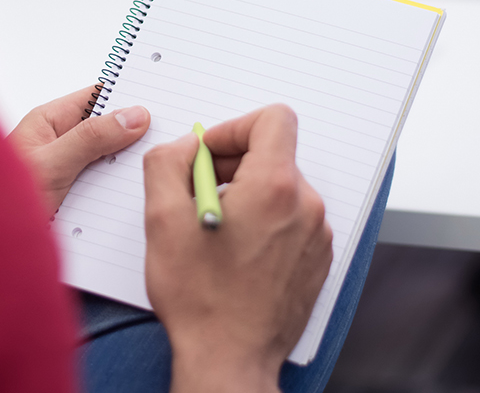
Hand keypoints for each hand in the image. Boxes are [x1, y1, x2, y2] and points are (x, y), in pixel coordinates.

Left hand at [8, 86, 149, 214]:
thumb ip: (91, 139)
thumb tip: (134, 115)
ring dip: (129, 168)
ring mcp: (65, 172)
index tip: (162, 97)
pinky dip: (119, 193)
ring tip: (163, 167)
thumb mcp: (51, 165)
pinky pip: (103, 190)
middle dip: (136, 134)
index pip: (98, 96)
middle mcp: (58, 144)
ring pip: (108, 162)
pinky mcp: (71, 200)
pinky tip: (138, 199)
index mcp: (48, 122)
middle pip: (107, 130)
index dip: (128, 95)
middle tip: (173, 135)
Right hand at [143, 104, 332, 392]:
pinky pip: (291, 221)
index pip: (273, 119)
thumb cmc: (200, 299)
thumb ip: (167, 163)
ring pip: (280, 189)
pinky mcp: (317, 261)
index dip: (234, 129)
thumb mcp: (162, 220)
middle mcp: (306, 207)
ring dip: (246, 197)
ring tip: (214, 232)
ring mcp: (316, 236)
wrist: (230, 360)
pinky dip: (263, 224)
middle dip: (232, 167)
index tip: (208, 156)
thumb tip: (185, 148)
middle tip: (197, 197)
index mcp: (274, 187)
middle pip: (273, 156)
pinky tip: (235, 254)